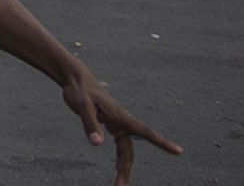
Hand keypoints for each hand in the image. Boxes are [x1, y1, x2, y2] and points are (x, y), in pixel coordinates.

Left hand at [61, 67, 181, 185]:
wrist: (76, 79)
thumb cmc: (79, 90)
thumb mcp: (82, 106)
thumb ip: (90, 124)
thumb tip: (97, 144)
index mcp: (120, 116)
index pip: (145, 132)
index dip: (162, 142)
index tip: (179, 151)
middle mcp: (122, 121)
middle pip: (129, 150)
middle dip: (126, 168)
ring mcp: (116, 123)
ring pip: (124, 149)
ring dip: (123, 166)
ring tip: (119, 183)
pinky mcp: (109, 124)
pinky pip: (119, 144)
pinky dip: (119, 157)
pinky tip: (117, 167)